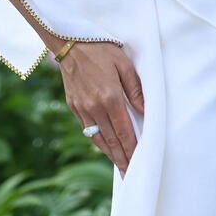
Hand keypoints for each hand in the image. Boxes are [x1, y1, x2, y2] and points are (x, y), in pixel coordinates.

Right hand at [58, 42, 144, 173]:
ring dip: (109, 153)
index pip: (124, 130)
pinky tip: (104, 145)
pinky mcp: (73, 106)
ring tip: (119, 164)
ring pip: (97, 138)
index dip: (132, 148)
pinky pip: (87, 129)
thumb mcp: (124, 65)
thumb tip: (144, 112)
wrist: (71, 43)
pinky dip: (96, 140)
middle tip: (130, 173)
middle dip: (122, 157)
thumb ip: (135, 90)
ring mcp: (82, 108)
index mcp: (110, 97)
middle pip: (111, 139)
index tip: (139, 162)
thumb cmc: (101, 50)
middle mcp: (94, 107)